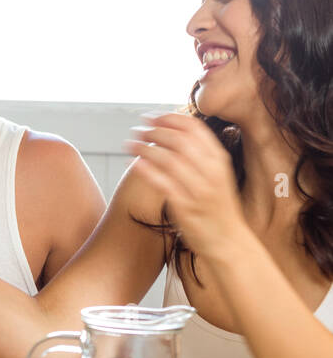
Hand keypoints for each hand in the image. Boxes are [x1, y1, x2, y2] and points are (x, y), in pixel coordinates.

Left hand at [123, 113, 246, 258]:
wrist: (228, 240)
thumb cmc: (217, 206)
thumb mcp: (216, 174)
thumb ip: (199, 155)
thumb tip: (172, 132)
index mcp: (218, 159)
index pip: (193, 128)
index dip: (169, 118)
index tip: (150, 116)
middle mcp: (211, 171)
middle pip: (178, 140)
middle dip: (153, 131)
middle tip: (136, 129)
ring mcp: (199, 189)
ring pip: (168, 159)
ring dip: (144, 147)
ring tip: (129, 143)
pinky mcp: (186, 206)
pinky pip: (162, 183)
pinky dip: (146, 169)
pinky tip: (132, 163)